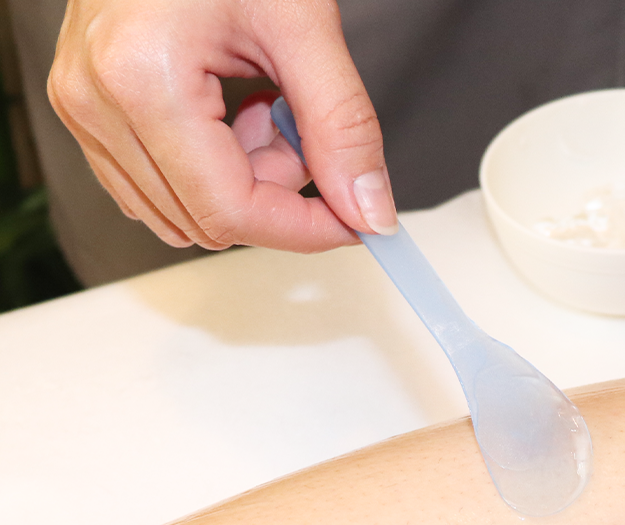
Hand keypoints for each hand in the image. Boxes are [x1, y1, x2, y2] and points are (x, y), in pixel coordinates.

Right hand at [47, 0, 397, 253]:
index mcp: (141, 78)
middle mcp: (96, 102)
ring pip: (186, 213)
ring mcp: (84, 109)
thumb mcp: (303, 25)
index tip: (353, 221)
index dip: (305, 229)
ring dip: (244, 182)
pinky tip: (228, 113)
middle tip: (298, 124)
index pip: (232, 212)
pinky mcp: (88, 111)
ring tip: (261, 107)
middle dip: (275, 193)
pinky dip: (211, 171)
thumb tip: (369, 213)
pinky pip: (159, 188)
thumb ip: (343, 128)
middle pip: (211, 220)